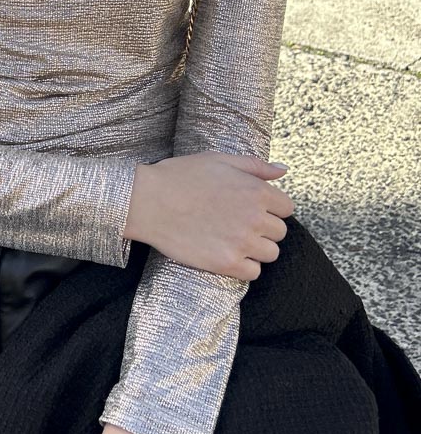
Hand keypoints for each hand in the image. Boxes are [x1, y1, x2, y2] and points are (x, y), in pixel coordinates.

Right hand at [125, 152, 294, 280]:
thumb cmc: (181, 176)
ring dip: (255, 248)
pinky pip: (253, 273)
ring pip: (270, 254)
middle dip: (263, 228)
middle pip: (280, 232)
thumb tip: (283, 170)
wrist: (147, 201)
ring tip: (232, 239)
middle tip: (238, 223)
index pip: (287, 208)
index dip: (271, 208)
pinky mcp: (226, 264)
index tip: (252, 209)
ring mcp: (241, 243)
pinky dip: (243, 266)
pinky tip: (226, 253)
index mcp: (257, 191)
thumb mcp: (220, 160)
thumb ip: (256, 166)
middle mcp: (254, 218)